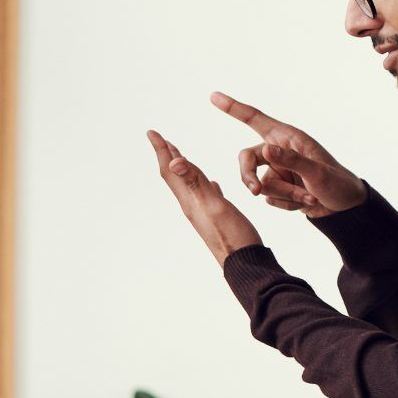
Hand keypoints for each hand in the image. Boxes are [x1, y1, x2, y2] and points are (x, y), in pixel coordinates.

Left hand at [148, 130, 263, 264]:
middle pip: (176, 176)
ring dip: (185, 168)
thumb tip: (173, 162)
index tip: (152, 132)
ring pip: (190, 185)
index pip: (171, 169)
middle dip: (169, 155)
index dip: (162, 149)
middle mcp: (192, 206)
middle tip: (161, 139)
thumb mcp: (213, 205)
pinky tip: (212, 185)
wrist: (245, 265)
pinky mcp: (217, 219)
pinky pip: (206, 196)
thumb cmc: (232, 237)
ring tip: (182, 156)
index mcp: (190, 200)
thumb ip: (196, 182)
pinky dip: (205, 185)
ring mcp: (204, 213)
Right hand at [212, 93, 364, 216]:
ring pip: (261, 185)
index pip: (255, 120)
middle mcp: (279, 152)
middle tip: (254, 191)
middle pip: (247, 160)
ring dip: (285, 195)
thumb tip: (266, 150)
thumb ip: (291, 160)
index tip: (214, 97)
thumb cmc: (337, 182)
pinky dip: (287, 204)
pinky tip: (306, 202)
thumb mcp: (317, 172)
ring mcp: (278, 171)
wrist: (345, 207)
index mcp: (287, 138)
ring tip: (309, 197)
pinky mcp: (278, 190)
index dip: (233, 108)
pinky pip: (269, 199)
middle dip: (249, 177)